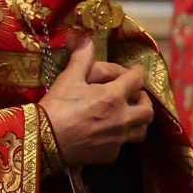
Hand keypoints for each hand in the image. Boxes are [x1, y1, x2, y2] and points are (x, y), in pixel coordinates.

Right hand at [38, 33, 152, 165]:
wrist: (44, 140)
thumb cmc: (56, 106)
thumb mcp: (68, 78)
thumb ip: (82, 57)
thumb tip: (85, 37)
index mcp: (113, 96)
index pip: (136, 79)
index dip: (137, 72)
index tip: (136, 70)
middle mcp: (122, 118)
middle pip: (147, 110)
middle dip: (144, 100)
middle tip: (136, 96)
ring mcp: (118, 139)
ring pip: (141, 131)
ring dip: (139, 121)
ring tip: (130, 116)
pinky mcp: (110, 154)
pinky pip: (123, 145)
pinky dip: (120, 137)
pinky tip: (109, 134)